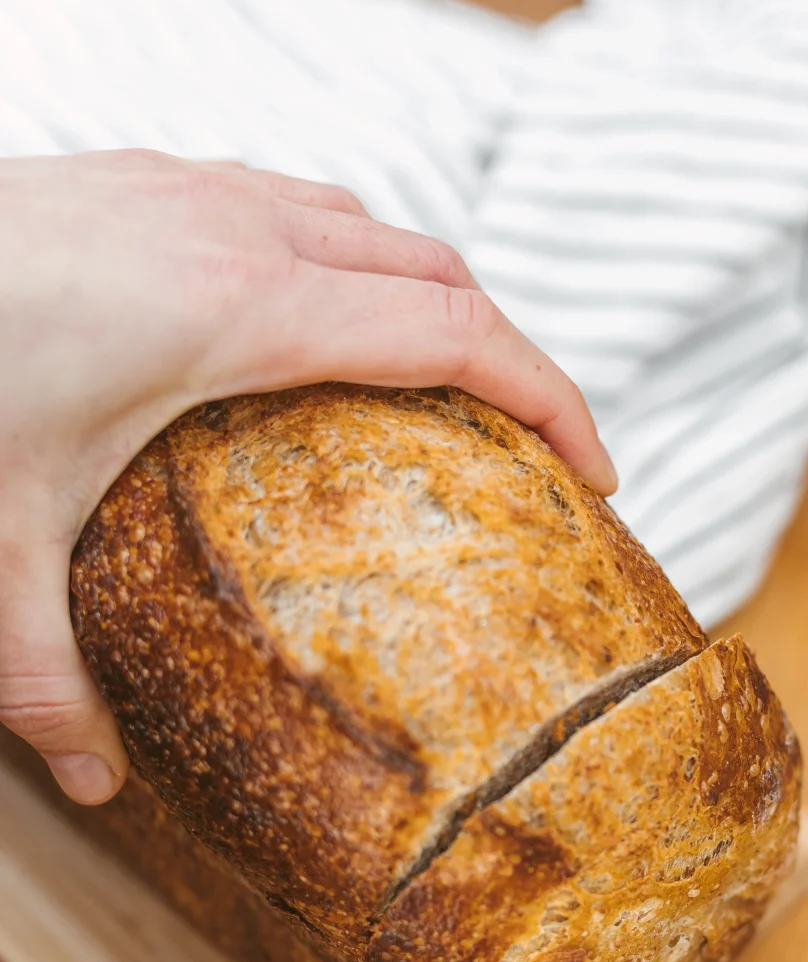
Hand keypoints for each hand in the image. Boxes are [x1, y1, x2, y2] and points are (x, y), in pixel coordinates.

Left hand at [0, 149, 614, 805]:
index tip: (598, 473)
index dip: (553, 398)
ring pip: (373, 226)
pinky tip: (316, 329)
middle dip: (514, 357)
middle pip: (440, 272)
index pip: (458, 337)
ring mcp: (192, 187)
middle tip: (541, 455)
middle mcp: (238, 228)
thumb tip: (94, 784)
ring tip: (448, 396)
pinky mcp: (145, 177)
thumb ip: (48, 675)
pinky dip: (354, 264)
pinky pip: (300, 206)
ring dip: (433, 301)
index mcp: (244, 311)